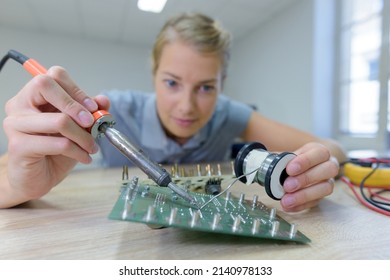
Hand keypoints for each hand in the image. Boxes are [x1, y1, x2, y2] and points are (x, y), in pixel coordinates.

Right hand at [2, 66, 109, 206]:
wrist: (38, 178)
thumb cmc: (55, 151)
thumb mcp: (77, 128)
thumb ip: (89, 111)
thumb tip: (103, 100)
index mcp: (32, 95)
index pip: (54, 76)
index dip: (77, 90)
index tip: (93, 108)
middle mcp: (19, 105)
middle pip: (46, 86)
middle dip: (77, 106)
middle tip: (92, 124)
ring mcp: (15, 124)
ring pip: (59, 120)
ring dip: (83, 136)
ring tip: (92, 147)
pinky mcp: (18, 145)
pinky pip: (58, 144)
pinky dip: (78, 151)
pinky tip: (84, 157)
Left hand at [280, 142, 338, 211]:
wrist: (298, 170)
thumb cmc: (294, 162)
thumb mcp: (288, 156)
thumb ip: (282, 160)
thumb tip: (270, 166)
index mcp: (320, 152)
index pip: (320, 153)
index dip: (305, 161)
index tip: (289, 170)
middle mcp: (329, 165)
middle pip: (328, 170)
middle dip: (306, 178)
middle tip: (287, 185)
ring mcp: (328, 181)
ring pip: (326, 188)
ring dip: (304, 195)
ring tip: (286, 200)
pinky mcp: (322, 196)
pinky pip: (316, 202)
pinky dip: (300, 205)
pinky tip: (288, 206)